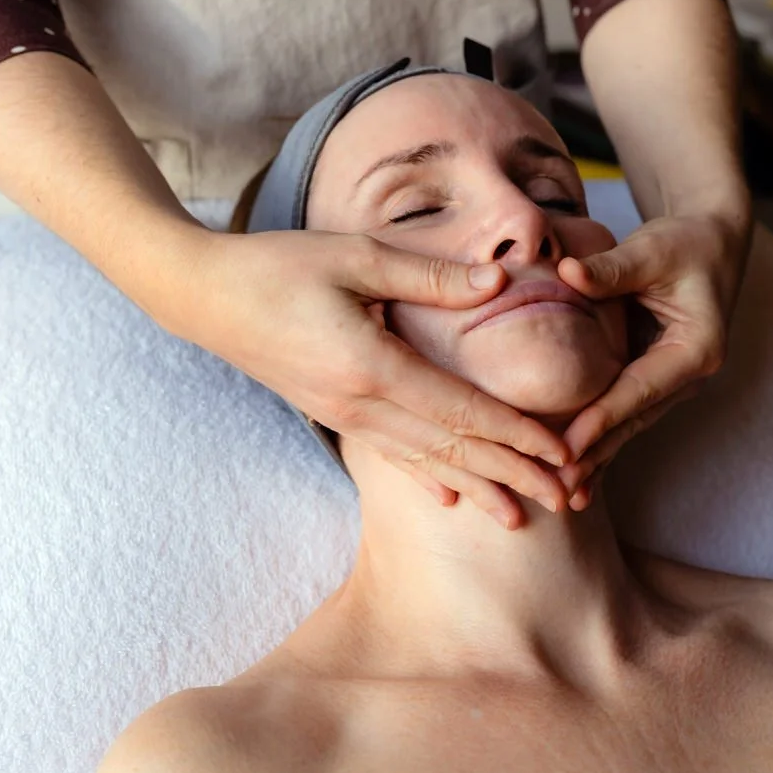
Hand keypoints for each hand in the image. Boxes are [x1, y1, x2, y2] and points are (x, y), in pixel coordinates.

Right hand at [167, 227, 571, 527]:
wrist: (205, 296)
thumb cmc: (278, 266)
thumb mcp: (356, 257)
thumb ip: (430, 277)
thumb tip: (498, 282)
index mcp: (372, 367)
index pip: (461, 411)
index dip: (516, 435)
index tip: (562, 455)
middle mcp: (361, 405)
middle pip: (451, 448)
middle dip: (512, 474)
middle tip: (567, 498)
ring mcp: (345, 416)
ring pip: (425, 462)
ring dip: (477, 486)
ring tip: (519, 516)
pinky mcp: (333, 414)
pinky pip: (391, 455)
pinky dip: (427, 477)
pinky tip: (450, 497)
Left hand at [555, 208, 751, 503]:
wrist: (712, 244)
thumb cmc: (686, 243)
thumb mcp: (653, 249)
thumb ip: (612, 267)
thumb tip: (568, 273)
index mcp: (696, 350)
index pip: (640, 390)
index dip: (602, 419)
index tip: (568, 446)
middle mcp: (690, 376)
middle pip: (635, 420)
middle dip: (596, 455)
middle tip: (556, 488)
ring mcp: (675, 382)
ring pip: (631, 425)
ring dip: (598, 458)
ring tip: (562, 494)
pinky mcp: (658, 379)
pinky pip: (627, 414)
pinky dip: (603, 440)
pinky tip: (580, 473)